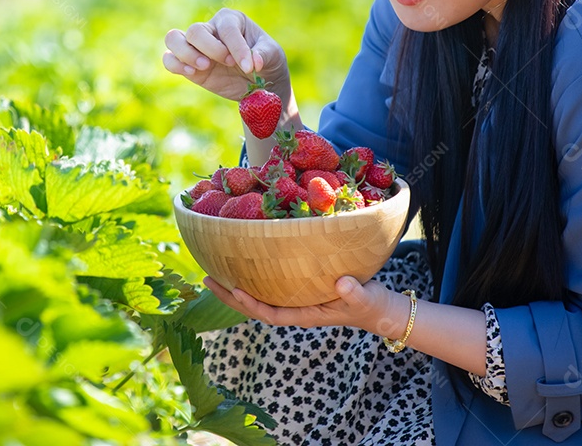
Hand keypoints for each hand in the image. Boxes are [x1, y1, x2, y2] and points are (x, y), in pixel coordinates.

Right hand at [163, 8, 288, 101]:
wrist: (258, 81)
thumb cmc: (266, 60)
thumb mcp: (272, 54)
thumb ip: (264, 54)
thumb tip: (254, 62)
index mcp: (231, 20)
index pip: (226, 28)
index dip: (237, 47)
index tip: (250, 67)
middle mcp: (210, 29)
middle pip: (195, 31)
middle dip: (210, 48)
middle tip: (228, 63)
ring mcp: (196, 47)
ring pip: (173, 39)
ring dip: (186, 54)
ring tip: (205, 67)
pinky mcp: (187, 64)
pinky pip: (169, 59)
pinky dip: (175, 65)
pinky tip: (192, 73)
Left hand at [203, 275, 405, 335]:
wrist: (377, 307)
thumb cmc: (370, 304)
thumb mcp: (364, 298)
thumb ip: (354, 292)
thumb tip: (341, 283)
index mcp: (305, 314)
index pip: (271, 314)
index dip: (251, 305)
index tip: (234, 291)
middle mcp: (293, 308)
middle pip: (254, 306)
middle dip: (228, 296)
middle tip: (204, 278)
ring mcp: (293, 300)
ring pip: (256, 296)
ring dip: (233, 287)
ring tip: (211, 271)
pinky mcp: (296, 289)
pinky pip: (267, 286)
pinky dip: (251, 279)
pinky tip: (239, 266)